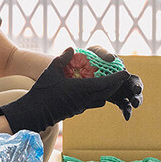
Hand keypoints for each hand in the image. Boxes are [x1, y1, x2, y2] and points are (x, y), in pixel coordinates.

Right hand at [0, 47, 130, 132]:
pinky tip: (90, 92)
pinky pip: (91, 104)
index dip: (117, 78)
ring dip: (106, 93)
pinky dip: (96, 98)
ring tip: (106, 84)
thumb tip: (71, 48)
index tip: (126, 73)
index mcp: (82, 89)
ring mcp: (81, 107)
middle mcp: (85, 100)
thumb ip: (63, 59)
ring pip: (100, 100)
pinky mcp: (76, 112)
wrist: (33, 113)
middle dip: (115, 85)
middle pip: (107, 93)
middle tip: (120, 77)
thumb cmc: (42, 91)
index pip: (105, 83)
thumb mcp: (51, 71)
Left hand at [87, 46, 142, 120]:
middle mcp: (125, 82)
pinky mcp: (116, 98)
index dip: (136, 85)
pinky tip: (127, 118)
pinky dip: (127, 112)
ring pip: (132, 100)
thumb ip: (103, 52)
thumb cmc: (90, 58)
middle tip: (135, 101)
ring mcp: (121, 91)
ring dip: (133, 104)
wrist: (80, 70)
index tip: (135, 90)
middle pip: (136, 90)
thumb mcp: (95, 52)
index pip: (134, 79)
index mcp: (123, 72)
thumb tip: (112, 58)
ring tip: (132, 109)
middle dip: (137, 96)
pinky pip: (124, 106)